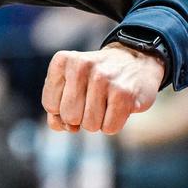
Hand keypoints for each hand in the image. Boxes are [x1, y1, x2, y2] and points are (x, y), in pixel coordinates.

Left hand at [41, 44, 163, 134]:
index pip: (50, 105)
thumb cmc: (96, 77)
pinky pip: (109, 128)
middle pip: (69, 117)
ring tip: (106, 102)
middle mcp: (81, 66)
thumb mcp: (71, 82)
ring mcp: (103, 79)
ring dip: (98, 122)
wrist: (136, 60)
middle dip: (80, 118)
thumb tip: (61, 126)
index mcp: (63, 61)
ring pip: (90, 125)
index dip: (62, 110)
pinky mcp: (124, 93)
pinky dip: (113, 124)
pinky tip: (118, 106)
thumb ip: (56, 107)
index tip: (76, 97)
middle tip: (93, 102)